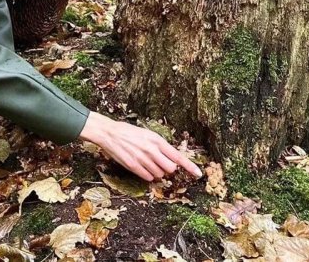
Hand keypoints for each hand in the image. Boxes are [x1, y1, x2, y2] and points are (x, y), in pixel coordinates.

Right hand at [79, 111, 201, 180]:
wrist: (110, 133)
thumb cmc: (128, 132)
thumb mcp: (147, 134)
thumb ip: (159, 146)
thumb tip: (170, 158)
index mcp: (157, 140)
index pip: (178, 156)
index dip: (189, 166)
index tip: (198, 174)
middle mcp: (152, 150)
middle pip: (170, 169)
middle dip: (168, 168)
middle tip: (159, 162)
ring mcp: (143, 159)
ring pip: (159, 174)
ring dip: (157, 172)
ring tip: (147, 162)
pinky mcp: (134, 166)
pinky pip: (148, 177)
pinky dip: (148, 175)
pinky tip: (142, 167)